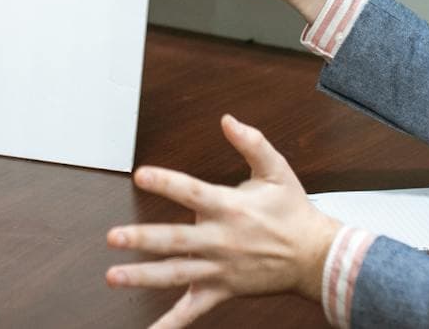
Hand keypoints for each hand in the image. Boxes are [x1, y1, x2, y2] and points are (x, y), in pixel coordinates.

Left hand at [105, 115, 339, 327]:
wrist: (315, 258)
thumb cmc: (293, 212)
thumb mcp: (277, 170)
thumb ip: (252, 142)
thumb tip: (228, 120)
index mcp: (230, 208)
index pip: (192, 192)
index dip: (166, 183)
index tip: (140, 175)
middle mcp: (221, 240)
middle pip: (177, 240)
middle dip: (143, 239)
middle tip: (113, 237)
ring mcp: (219, 269)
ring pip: (177, 275)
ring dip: (144, 276)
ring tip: (114, 276)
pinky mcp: (222, 290)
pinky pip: (192, 310)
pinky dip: (171, 323)